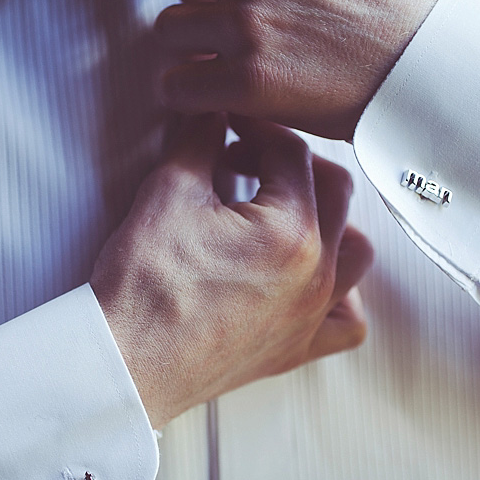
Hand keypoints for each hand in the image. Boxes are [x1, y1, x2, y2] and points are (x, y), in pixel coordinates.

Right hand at [90, 114, 373, 428]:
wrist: (125, 362)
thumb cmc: (143, 291)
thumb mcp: (168, 192)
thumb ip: (200, 141)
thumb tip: (213, 117)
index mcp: (291, 231)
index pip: (292, 152)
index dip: (258, 128)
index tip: (234, 127)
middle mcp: (315, 275)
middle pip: (333, 191)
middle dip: (292, 163)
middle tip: (249, 159)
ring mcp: (310, 316)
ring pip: (355, 251)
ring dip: (329, 219)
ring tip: (286, 211)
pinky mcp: (295, 349)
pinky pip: (347, 320)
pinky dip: (342, 293)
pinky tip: (311, 279)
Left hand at [156, 0, 447, 139]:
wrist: (431, 68)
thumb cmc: (397, 8)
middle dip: (201, 2)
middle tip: (233, 28)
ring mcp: (247, 20)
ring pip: (170, 29)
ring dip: (193, 48)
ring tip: (230, 63)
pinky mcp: (247, 80)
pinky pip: (176, 86)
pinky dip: (191, 95)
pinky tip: (221, 97)